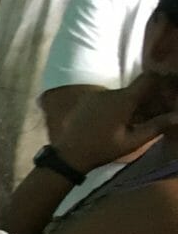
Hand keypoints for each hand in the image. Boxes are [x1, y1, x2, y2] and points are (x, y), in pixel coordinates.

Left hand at [55, 74, 177, 175]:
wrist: (67, 155)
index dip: (163, 80)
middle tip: (160, 112)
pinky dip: (120, 106)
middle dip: (151, 97)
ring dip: (135, 103)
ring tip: (141, 119)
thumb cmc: (102, 149)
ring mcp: (97, 95)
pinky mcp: (88, 101)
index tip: (170, 90)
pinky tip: (123, 121)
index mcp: (122, 99)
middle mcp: (110, 92)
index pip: (149, 78)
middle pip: (137, 88)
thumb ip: (156, 126)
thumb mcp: (132, 141)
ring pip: (124, 94)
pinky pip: (110, 98)